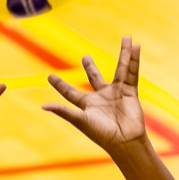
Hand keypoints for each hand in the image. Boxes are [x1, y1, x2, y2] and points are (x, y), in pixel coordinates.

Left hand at [42, 36, 148, 153]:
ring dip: (123, 54)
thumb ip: (64, 111)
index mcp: (87, 104)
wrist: (125, 141)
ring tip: (126, 37)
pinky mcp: (129, 92)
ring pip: (119, 69)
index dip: (60, 85)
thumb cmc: (101, 134)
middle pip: (94, 77)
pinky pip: (132, 73)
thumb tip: (43, 106)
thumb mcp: (80, 121)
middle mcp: (101, 97)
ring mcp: (116, 93)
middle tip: (85, 57)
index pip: (70, 92)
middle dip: (90, 67)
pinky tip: (135, 47)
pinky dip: (133, 60)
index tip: (49, 77)